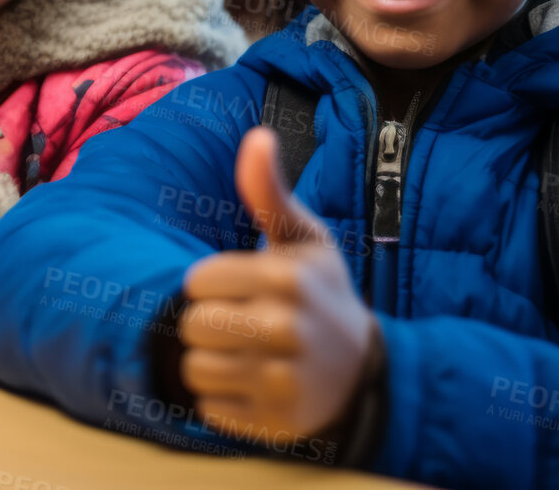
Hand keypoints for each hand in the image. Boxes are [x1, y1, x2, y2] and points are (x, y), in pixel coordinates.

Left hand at [178, 127, 377, 441]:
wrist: (366, 371)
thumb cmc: (321, 294)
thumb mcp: (304, 240)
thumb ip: (270, 193)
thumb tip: (256, 136)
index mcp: (287, 278)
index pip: (196, 282)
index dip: (210, 286)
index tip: (240, 289)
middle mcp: (286, 329)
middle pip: (192, 326)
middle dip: (208, 325)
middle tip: (241, 325)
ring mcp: (284, 380)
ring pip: (195, 369)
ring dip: (212, 363)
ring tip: (246, 355)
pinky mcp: (275, 422)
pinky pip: (209, 409)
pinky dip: (223, 400)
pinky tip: (253, 386)